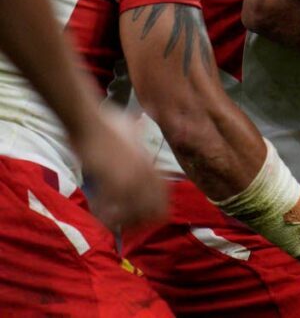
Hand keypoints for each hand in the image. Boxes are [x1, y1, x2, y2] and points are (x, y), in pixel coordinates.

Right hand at [73, 107, 166, 228]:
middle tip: (127, 223)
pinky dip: (106, 216)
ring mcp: (128, 178)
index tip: (148, 217)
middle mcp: (143, 174)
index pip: (164, 195)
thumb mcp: (132, 128)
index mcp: (149, 164)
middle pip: (153, 209)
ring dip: (123, 221)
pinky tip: (99, 216)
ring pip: (135, 213)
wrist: (90, 122)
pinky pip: (112, 209)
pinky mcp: (109, 182)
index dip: (158, 208)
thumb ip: (139, 134)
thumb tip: (141, 123)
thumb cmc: (109, 123)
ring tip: (112, 221)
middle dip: (141, 220)